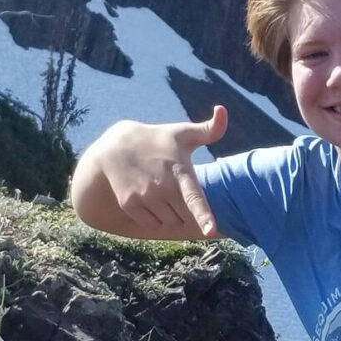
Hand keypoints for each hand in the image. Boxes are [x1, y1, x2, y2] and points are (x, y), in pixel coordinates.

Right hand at [89, 105, 227, 238]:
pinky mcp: (130, 204)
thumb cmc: (158, 140)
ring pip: (169, 223)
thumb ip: (209, 129)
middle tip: (173, 189)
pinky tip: (147, 199)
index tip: (210, 231)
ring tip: (160, 192)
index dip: (204, 216)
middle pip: (184, 218)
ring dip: (169, 214)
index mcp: (181, 173)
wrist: (117, 146)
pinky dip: (153, 218)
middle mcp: (163, 188)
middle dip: (184, 210)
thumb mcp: (183, 132)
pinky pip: (151, 225)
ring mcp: (145, 197)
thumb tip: (223, 110)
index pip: (194, 198)